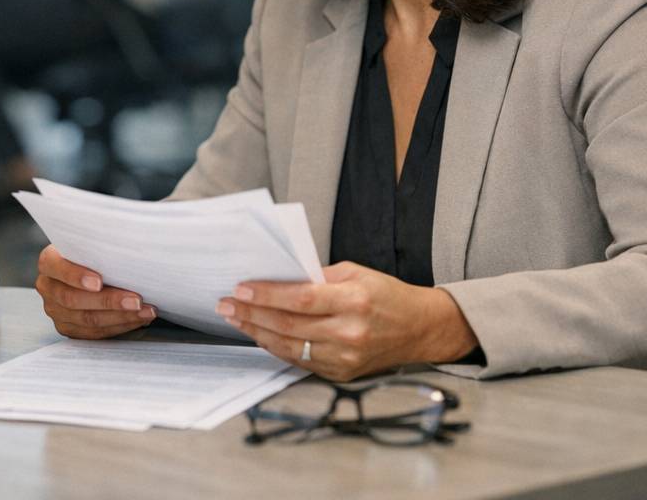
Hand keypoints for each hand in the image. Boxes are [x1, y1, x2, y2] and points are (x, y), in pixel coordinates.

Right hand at [35, 244, 156, 338]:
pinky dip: (119, 326)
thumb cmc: (90, 252)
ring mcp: (55, 311)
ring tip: (145, 311)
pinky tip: (137, 320)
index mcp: (48, 262)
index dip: (76, 276)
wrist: (83, 268)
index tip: (99, 281)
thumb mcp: (89, 243)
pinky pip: (94, 333)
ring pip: (87, 319)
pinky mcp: (68, 327)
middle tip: (136, 300)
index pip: (57, 268)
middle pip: (74, 299)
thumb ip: (99, 246)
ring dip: (121, 316)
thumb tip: (128, 248)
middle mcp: (47, 288)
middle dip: (109, 301)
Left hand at [218, 262, 478, 380]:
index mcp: (355, 301)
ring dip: (256, 332)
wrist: (421, 329)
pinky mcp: (342, 373)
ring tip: (235, 319)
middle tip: (225, 304)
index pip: (301, 299)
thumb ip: (317, 276)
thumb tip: (277, 276)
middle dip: (251, 314)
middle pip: (289, 325)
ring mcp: (346, 357)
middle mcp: (350, 333)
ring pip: (289, 347)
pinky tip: (259, 334)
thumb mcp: (355, 273)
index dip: (267, 295)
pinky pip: (300, 360)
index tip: (240, 289)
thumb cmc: (386, 294)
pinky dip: (276, 347)